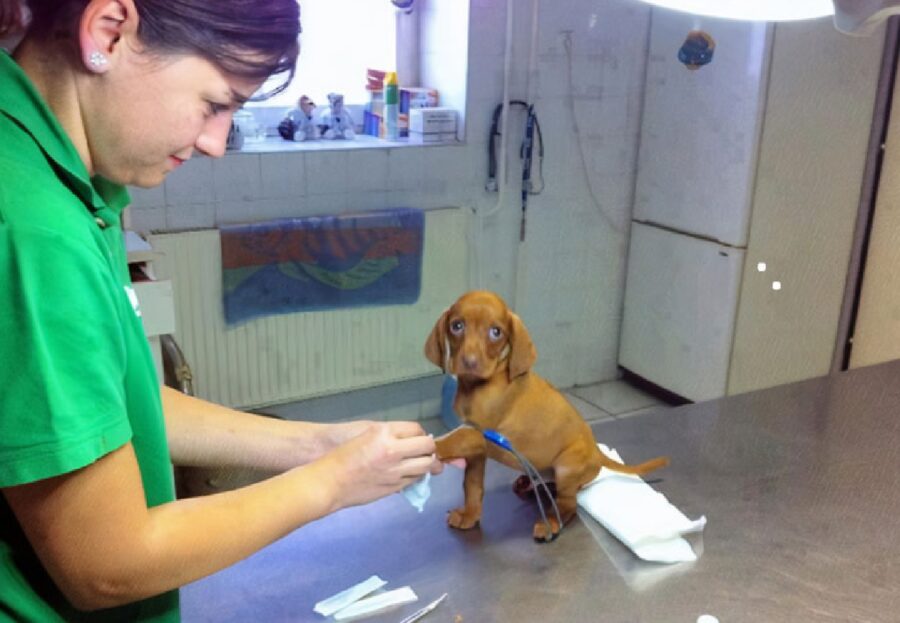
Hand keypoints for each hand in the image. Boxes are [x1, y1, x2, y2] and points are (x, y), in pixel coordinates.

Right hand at [322, 421, 441, 508]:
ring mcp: (395, 470)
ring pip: (426, 466)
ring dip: (429, 464)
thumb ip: (388, 435)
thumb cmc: (341, 456)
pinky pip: (415, 480)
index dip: (420, 433)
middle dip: (430, 448)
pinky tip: (412, 474)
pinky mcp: (395, 486)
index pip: (416, 429)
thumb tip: (408, 439)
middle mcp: (393, 450)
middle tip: (427, 451)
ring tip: (426, 464)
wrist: (329, 482)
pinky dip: (417, 476)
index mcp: (383, 433)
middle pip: (427, 446)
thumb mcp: (365, 436)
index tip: (417, 437)